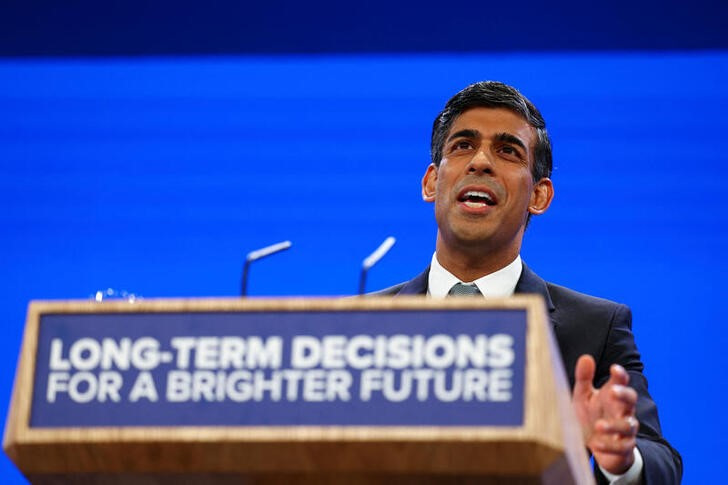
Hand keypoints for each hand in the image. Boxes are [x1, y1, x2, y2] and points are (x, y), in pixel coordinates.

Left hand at [572, 354, 638, 474]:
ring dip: (614, 425)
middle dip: (624, 394)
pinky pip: (622, 447)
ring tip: (599, 425)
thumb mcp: (583, 396)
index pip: (621, 382)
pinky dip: (610, 445)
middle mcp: (623, 410)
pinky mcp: (624, 448)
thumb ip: (584, 378)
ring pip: (629, 425)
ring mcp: (625, 430)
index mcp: (613, 396)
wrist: (595, 445)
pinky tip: (598, 443)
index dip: (620, 375)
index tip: (614, 368)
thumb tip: (586, 357)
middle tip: (612, 391)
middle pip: (631, 400)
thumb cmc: (591, 415)